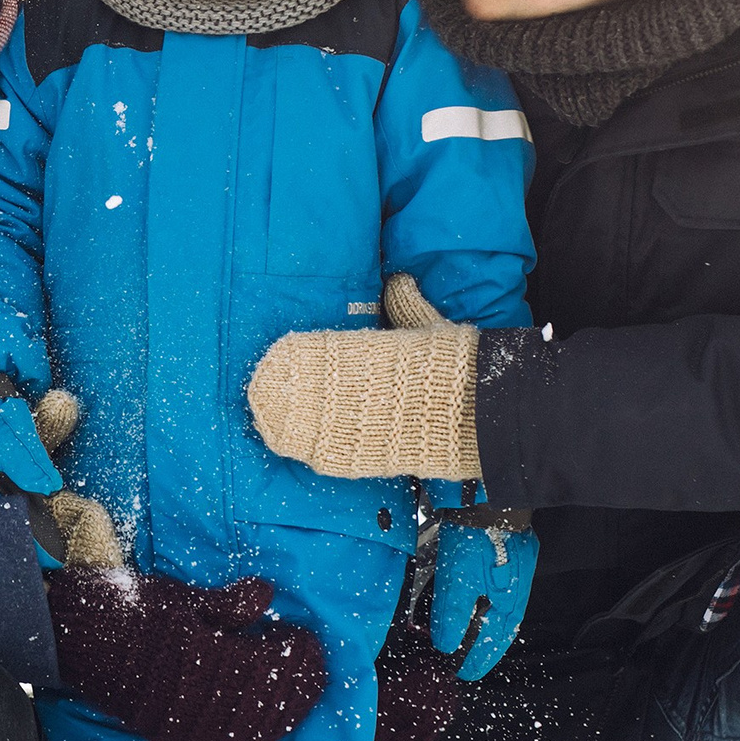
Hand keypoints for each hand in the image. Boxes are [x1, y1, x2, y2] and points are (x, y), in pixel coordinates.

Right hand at [46, 569, 328, 740]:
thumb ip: (227, 604)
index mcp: (207, 662)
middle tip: (314, 661)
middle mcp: (203, 704)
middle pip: (270, 702)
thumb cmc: (124, 610)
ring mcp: (191, 729)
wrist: (69, 642)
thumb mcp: (180, 597)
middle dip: (299, 683)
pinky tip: (269, 714)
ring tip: (301, 686)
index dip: (296, 654)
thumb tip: (268, 595)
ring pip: (256, 728)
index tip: (308, 637)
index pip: (271, 666)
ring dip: (285, 709)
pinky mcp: (179, 739)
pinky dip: (258, 728)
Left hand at [247, 272, 480, 478]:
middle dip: (280, 392)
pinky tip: (292, 448)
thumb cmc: (456, 367)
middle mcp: (356, 391)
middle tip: (257, 391)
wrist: (482, 413)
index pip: (318, 352)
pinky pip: (328, 457)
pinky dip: (309, 451)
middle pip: (305, 392)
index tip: (276, 353)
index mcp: (368, 354)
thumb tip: (399, 281)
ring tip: (266, 420)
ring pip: (309, 427)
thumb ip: (406, 306)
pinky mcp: (368, 459)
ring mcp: (360, 428)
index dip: (294, 356)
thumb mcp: (429, 329)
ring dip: (284, 424)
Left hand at [430, 522, 537, 681]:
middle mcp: (515, 590)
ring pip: (498, 608)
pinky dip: (483, 602)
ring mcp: (513, 571)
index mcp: (509, 603)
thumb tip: (447, 645)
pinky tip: (472, 601)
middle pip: (500, 628)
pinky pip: (494, 589)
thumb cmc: (476, 540)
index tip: (465, 673)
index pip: (494, 642)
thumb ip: (453, 615)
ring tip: (467, 637)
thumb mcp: (459, 582)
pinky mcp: (505, 554)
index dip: (479, 659)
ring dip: (483, 624)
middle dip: (483, 646)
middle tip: (467, 661)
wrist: (487, 496)